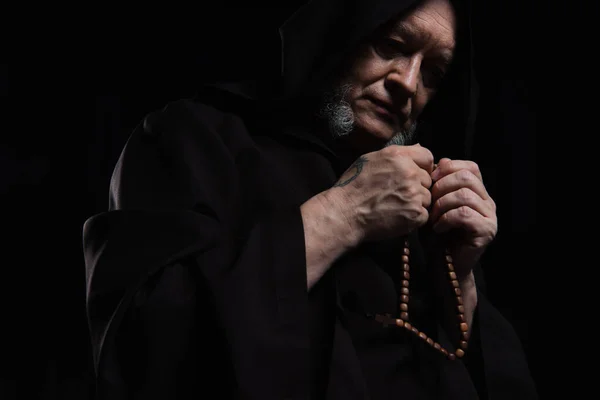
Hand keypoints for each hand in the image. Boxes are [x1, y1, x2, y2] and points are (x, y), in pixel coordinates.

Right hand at [324, 144, 434, 242]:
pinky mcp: (415, 214)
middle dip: (417, 187)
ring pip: (426, 198)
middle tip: (398, 195)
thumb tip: (418, 148)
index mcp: (399, 156)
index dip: (422, 167)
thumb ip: (396, 154)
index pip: (427, 156)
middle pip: (427, 180)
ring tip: (395, 206)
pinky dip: (414, 218)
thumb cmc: (353, 187)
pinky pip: (424, 215)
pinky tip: (397, 217)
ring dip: (415, 203)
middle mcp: (410, 173)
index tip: (414, 176)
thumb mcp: (370, 160)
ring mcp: (414, 194)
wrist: (345, 213)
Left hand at [429, 158, 496, 279]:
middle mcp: (488, 202)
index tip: (429, 182)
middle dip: (442, 186)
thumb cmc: (436, 235)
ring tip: (432, 218)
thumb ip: (438, 184)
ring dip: (441, 204)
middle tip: (429, 202)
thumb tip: (441, 160)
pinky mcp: (486, 231)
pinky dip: (446, 219)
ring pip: (465, 194)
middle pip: (467, 177)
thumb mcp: (433, 204)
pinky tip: (438, 228)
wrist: (443, 266)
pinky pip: (464, 214)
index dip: (448, 169)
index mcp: (478, 192)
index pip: (470, 167)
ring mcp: (490, 217)